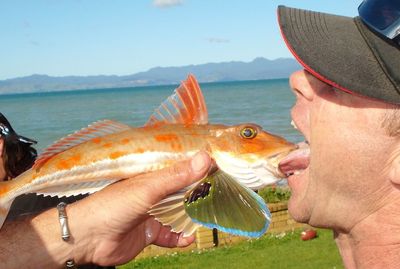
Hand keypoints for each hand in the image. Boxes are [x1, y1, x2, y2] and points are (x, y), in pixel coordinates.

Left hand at [69, 151, 210, 265]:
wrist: (89, 238)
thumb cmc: (114, 205)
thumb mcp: (149, 188)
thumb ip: (177, 176)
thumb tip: (205, 158)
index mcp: (154, 176)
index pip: (182, 168)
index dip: (200, 169)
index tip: (221, 171)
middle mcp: (155, 193)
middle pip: (184, 192)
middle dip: (200, 196)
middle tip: (220, 198)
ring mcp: (153, 213)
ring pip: (180, 214)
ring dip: (192, 219)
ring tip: (207, 220)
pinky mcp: (150, 232)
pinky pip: (171, 235)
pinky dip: (180, 237)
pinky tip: (187, 239)